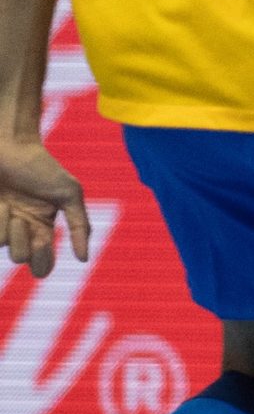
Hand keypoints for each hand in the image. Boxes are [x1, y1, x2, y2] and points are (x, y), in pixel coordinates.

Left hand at [0, 139, 90, 278]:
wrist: (9, 147)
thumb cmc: (41, 166)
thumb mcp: (69, 193)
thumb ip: (80, 225)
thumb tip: (84, 259)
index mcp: (42, 229)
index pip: (42, 266)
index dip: (42, 261)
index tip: (43, 240)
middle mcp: (20, 231)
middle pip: (20, 259)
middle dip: (20, 241)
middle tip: (20, 218)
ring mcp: (0, 225)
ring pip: (1, 246)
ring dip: (2, 225)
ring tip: (4, 204)